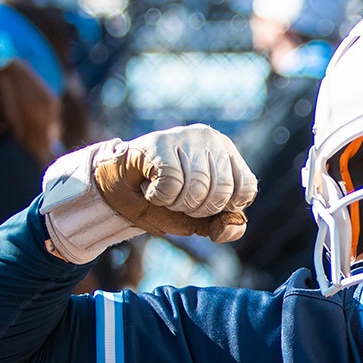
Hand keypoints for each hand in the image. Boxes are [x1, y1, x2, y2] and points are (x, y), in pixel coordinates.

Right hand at [92, 125, 255, 239]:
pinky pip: (172, 183)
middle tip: (178, 201)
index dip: (225, 207)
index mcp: (227, 153)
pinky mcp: (159, 142)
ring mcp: (185, 136)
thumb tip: (232, 225)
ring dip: (176, 204)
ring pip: (197, 188)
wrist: (116, 190)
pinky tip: (151, 188)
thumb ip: (222, 226)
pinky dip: (160, 197)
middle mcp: (210, 138)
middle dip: (198, 209)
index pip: (246, 188)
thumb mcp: (198, 219)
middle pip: (221, 191)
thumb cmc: (163, 201)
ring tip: (164, 193)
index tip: (203, 205)